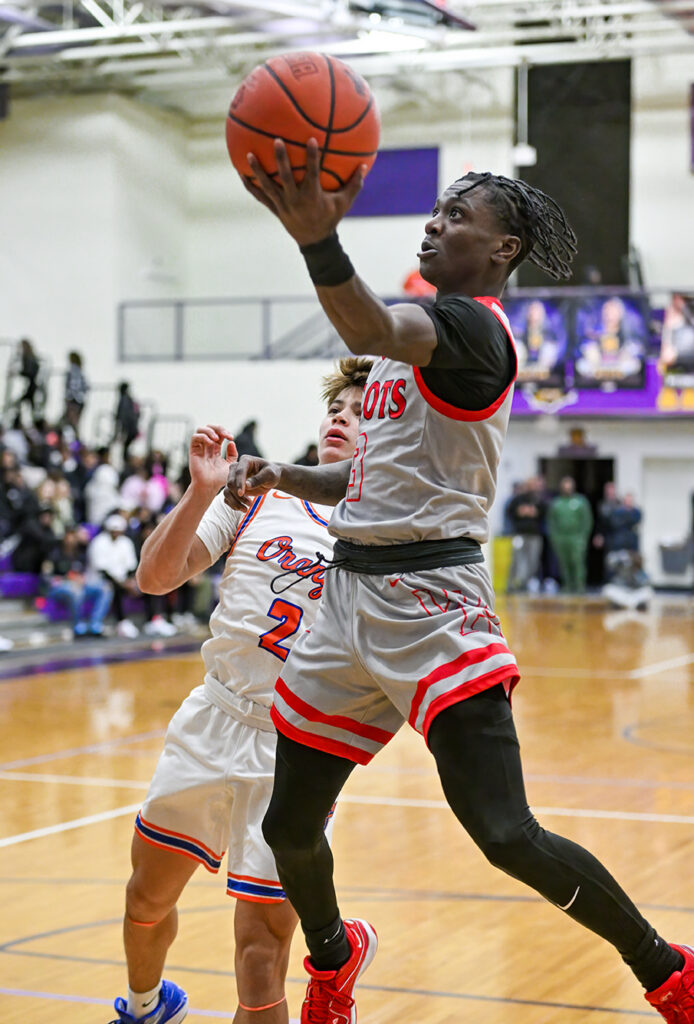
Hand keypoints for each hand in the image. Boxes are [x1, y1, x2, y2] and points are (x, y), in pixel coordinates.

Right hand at [189, 425, 236, 494]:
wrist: (210, 486)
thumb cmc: (220, 478)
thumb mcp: (231, 465)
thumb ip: (232, 454)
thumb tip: (231, 443)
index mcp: (216, 448)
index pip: (219, 433)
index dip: (225, 432)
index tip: (231, 437)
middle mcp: (207, 446)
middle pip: (210, 428)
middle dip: (218, 428)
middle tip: (225, 435)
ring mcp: (200, 448)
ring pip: (201, 429)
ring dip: (210, 431)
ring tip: (217, 438)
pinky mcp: (193, 451)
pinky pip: (195, 437)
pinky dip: (203, 437)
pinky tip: (211, 443)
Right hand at [224, 455, 281, 510]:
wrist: (269, 478)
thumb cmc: (271, 473)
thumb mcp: (270, 475)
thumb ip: (259, 479)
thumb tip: (246, 485)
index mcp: (245, 461)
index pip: (239, 472)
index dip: (239, 483)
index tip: (241, 494)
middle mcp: (236, 468)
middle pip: (230, 482)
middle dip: (238, 495)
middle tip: (250, 503)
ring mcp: (233, 478)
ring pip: (227, 491)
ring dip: (235, 502)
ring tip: (246, 509)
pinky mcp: (233, 488)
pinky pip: (227, 497)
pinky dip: (233, 504)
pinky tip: (242, 509)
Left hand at [242, 138, 365, 245]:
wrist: (315, 242)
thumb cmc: (330, 219)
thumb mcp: (344, 204)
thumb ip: (354, 185)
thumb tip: (365, 165)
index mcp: (312, 196)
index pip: (312, 173)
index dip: (311, 157)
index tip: (311, 139)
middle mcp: (295, 200)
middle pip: (286, 177)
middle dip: (281, 159)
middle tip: (276, 140)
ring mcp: (282, 205)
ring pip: (268, 186)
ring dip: (258, 171)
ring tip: (249, 154)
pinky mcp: (274, 209)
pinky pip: (260, 196)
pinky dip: (250, 186)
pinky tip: (241, 173)